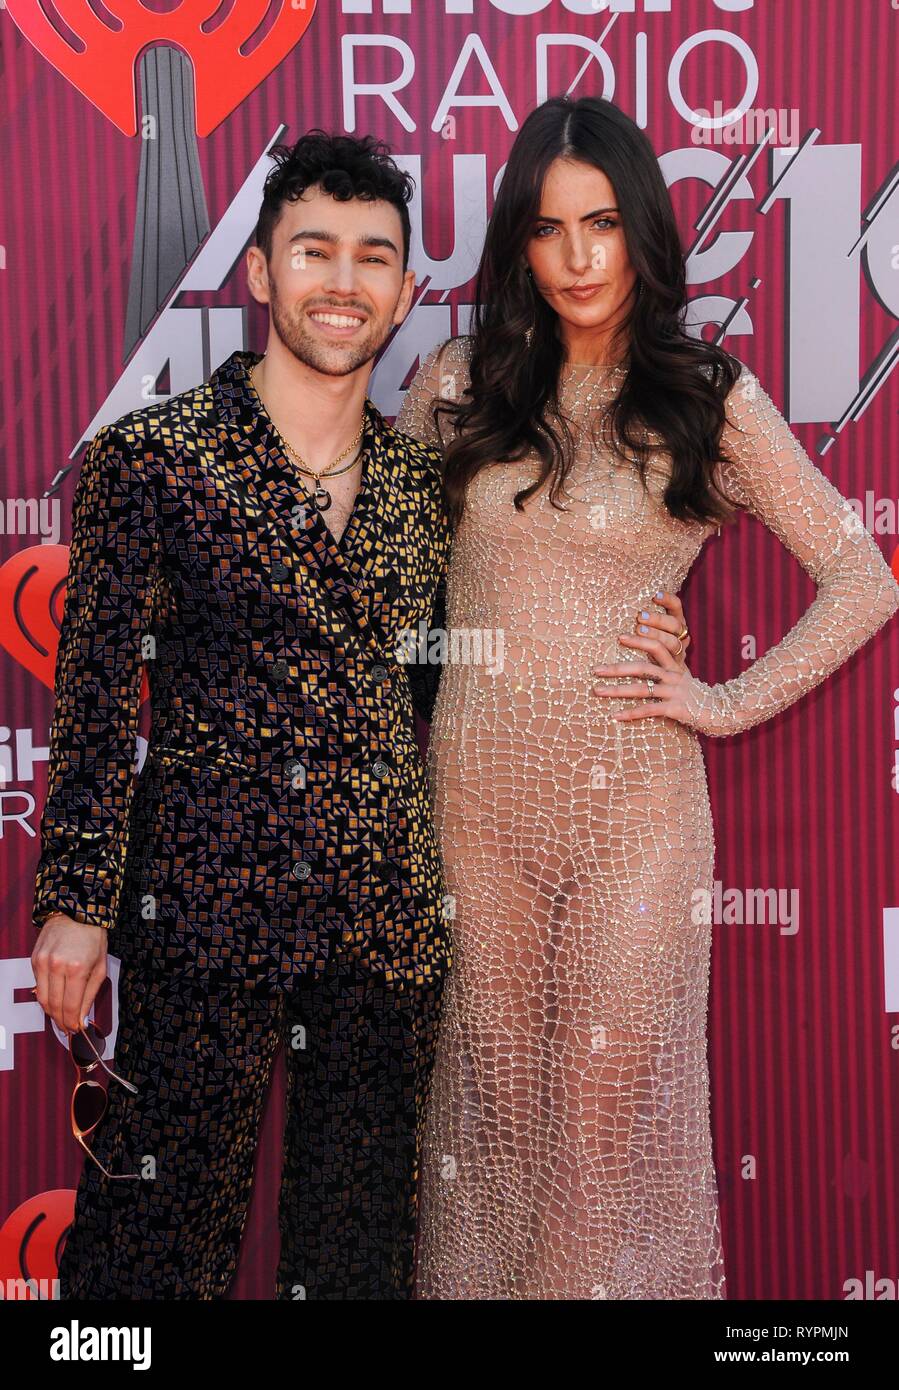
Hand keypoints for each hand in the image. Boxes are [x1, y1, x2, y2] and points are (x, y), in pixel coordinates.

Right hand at [32, 914, 107, 1035]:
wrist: (75, 912)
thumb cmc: (93, 939)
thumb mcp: (100, 967)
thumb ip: (90, 994)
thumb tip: (82, 1018)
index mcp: (78, 969)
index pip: (71, 1007)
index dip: (72, 1023)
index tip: (75, 1030)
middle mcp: (57, 967)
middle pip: (54, 1006)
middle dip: (61, 1021)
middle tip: (67, 1028)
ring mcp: (43, 963)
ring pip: (42, 999)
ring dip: (51, 1012)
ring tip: (60, 1017)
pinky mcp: (34, 960)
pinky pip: (38, 985)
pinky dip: (45, 995)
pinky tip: (54, 998)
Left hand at [591, 589, 710, 726]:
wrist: (718, 710)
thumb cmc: (694, 693)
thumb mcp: (681, 675)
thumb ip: (666, 665)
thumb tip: (646, 654)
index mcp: (674, 665)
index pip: (657, 646)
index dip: (640, 640)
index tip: (620, 637)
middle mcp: (673, 676)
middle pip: (642, 668)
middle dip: (616, 668)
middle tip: (595, 669)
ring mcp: (673, 692)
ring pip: (642, 689)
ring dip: (616, 690)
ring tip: (597, 690)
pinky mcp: (674, 709)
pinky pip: (649, 710)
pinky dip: (631, 713)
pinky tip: (615, 716)